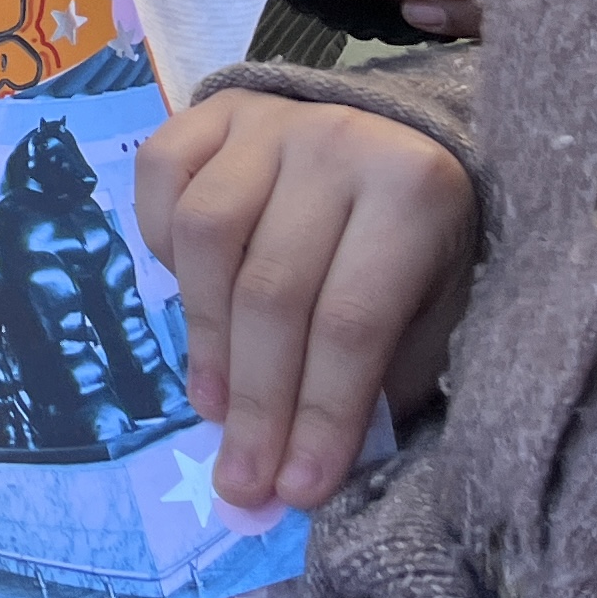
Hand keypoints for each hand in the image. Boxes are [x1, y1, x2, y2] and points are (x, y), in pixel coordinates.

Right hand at [135, 91, 473, 511]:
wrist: (401, 133)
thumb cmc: (424, 243)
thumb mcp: (436, 310)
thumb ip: (382, 377)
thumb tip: (305, 468)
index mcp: (414, 192)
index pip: (351, 322)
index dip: (320, 413)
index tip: (297, 490)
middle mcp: (337, 144)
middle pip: (273, 291)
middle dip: (255, 401)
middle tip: (240, 480)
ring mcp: (268, 121)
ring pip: (206, 237)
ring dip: (205, 338)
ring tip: (214, 407)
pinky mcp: (213, 108)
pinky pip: (160, 178)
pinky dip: (160, 244)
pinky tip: (187, 299)